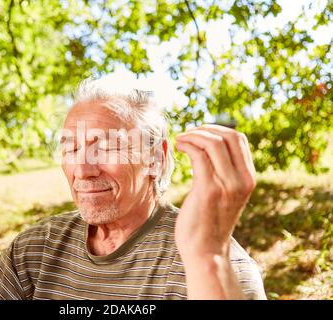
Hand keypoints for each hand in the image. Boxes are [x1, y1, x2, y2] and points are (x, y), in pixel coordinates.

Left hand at [174, 125, 255, 257]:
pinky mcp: (208, 190)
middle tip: (188, 133)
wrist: (206, 252)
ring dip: (193, 135)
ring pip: (213, 143)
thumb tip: (209, 150)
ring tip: (180, 139)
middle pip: (228, 136)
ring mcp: (226, 185)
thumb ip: (225, 174)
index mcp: (248, 179)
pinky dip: (187, 145)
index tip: (199, 132)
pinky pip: (199, 156)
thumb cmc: (210, 222)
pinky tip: (179, 147)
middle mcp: (241, 180)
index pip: (239, 139)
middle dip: (205, 129)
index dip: (218, 129)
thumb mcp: (226, 195)